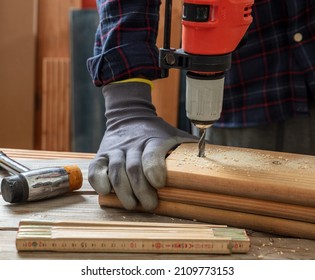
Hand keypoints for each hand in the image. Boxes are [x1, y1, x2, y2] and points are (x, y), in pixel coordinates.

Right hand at [88, 82, 196, 209]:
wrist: (129, 116)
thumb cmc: (157, 132)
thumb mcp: (176, 135)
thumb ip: (191, 148)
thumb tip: (214, 166)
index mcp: (154, 139)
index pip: (152, 154)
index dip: (155, 169)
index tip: (160, 184)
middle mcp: (133, 144)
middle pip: (133, 169)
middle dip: (141, 191)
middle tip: (149, 205)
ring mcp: (115, 149)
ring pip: (115, 172)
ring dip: (123, 192)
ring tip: (132, 205)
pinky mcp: (101, 154)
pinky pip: (96, 169)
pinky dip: (100, 182)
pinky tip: (108, 192)